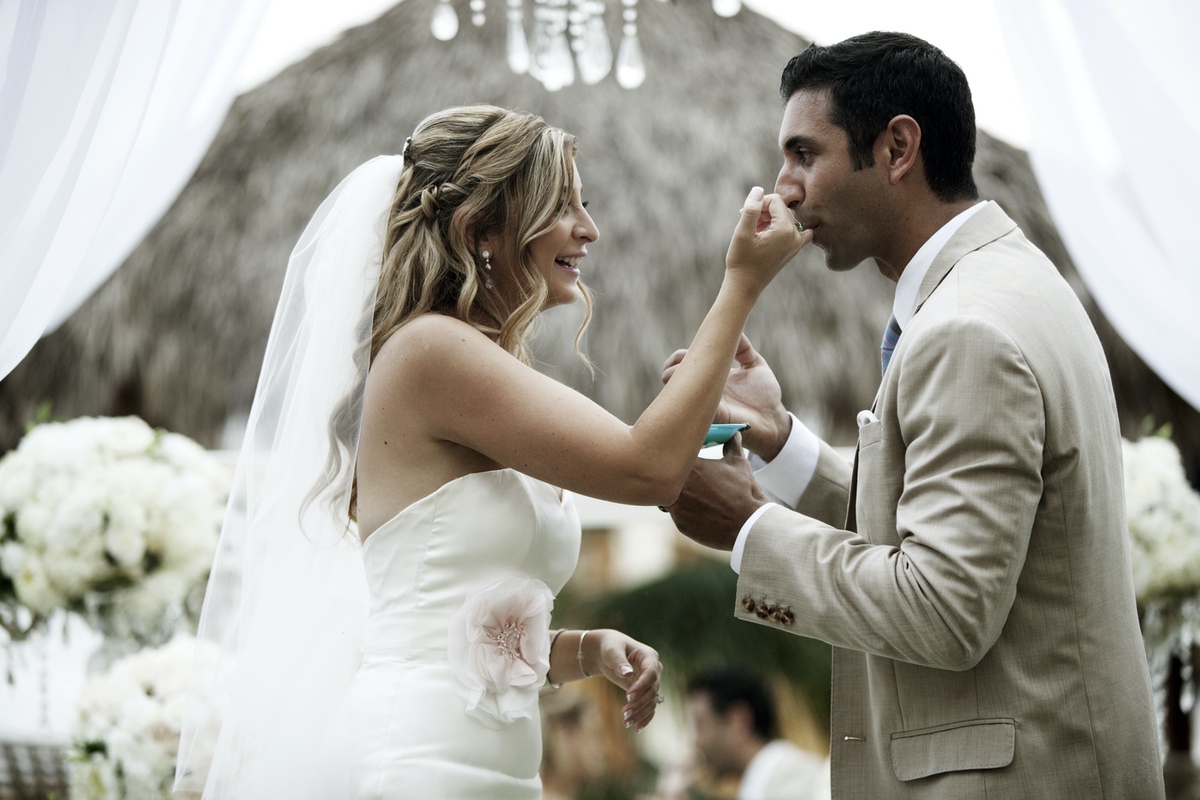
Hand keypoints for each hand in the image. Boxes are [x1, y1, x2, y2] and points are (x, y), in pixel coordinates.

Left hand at [590, 629, 663, 731]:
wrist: (607, 652)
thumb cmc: (610, 647)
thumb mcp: (612, 651)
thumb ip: (619, 661)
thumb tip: (627, 674)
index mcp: (649, 656)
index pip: (651, 673)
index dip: (642, 685)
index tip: (628, 696)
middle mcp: (654, 670)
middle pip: (652, 690)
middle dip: (639, 703)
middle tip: (624, 714)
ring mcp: (651, 682)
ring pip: (652, 701)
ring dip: (641, 713)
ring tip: (626, 723)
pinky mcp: (645, 691)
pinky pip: (649, 706)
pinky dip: (645, 717)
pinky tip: (637, 728)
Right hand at [662, 335, 791, 459]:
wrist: (773, 420)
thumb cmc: (764, 394)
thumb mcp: (754, 364)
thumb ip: (743, 348)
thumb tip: (735, 331)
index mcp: (711, 375)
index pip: (683, 363)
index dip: (678, 357)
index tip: (687, 353)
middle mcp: (704, 389)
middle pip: (672, 377)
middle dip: (672, 368)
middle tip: (686, 365)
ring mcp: (705, 402)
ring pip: (680, 391)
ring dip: (679, 380)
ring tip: (690, 374)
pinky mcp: (713, 415)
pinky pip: (696, 404)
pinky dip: (694, 394)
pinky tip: (701, 385)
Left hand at [664, 435, 768, 549]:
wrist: (748, 525)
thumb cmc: (744, 492)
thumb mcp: (739, 463)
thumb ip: (731, 445)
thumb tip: (734, 434)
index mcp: (690, 466)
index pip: (672, 455)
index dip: (676, 456)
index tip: (682, 457)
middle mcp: (678, 486)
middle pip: (663, 476)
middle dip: (671, 475)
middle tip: (684, 476)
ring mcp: (676, 507)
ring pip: (667, 496)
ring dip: (675, 494)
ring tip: (693, 495)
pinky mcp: (679, 523)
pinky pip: (676, 514)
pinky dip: (684, 511)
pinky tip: (699, 510)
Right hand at [724, 187, 811, 295]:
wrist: (745, 287)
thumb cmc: (741, 261)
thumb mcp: (742, 232)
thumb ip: (751, 208)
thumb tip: (759, 189)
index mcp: (785, 230)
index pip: (775, 200)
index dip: (759, 203)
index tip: (745, 216)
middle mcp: (796, 236)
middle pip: (782, 208)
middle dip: (765, 212)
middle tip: (749, 225)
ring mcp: (797, 244)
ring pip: (786, 218)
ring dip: (771, 220)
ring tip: (755, 232)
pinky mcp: (794, 250)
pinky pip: (797, 231)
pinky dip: (784, 227)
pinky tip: (772, 233)